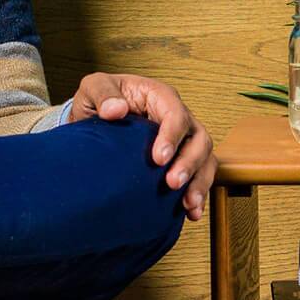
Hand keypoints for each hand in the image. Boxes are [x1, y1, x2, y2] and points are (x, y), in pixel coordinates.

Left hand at [70, 71, 216, 219]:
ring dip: (200, 182)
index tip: (159, 159)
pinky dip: (198, 195)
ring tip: (188, 203)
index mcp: (161, 97)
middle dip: (190, 163)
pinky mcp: (183, 160)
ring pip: (206, 159)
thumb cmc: (100, 99)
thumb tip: (115, 110)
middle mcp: (180, 118)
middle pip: (199, 139)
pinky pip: (200, 176)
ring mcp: (185, 140)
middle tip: (172, 184)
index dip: (172, 136)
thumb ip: (102, 94)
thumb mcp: (94, 87)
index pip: (176, 114)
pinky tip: (191, 212)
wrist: (99, 120)